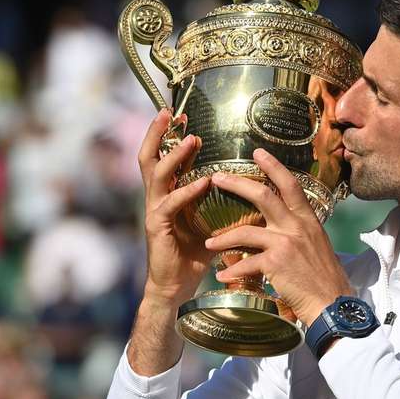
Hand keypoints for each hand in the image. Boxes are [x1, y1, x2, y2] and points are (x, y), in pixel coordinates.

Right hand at [139, 109, 214, 308]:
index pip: (164, 157)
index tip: (181, 115)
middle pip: (149, 158)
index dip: (170, 136)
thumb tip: (251, 188)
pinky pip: (169, 204)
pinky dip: (186, 191)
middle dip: (157, 133)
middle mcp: (157, 198)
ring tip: (192, 140)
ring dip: (175, 156)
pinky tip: (203, 182)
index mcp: (168, 194)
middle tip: (169, 112)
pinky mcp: (156, 228)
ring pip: (157, 175)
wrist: (176, 286)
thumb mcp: (211, 221)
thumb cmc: (194, 254)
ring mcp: (154, 212)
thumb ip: (223, 203)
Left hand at [204, 148, 351, 325]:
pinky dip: (232, 271)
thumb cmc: (325, 279)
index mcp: (308, 220)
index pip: (290, 185)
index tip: (258, 153)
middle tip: (217, 178)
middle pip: (264, 195)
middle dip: (237, 184)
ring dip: (223, 238)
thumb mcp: (317, 246)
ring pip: (246, 232)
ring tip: (209, 243)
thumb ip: (299, 233)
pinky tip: (223, 277)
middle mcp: (297, 226)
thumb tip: (281, 228)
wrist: (332, 304)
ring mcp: (286, 243)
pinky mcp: (276, 263)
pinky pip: (246, 262)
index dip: (273, 166)